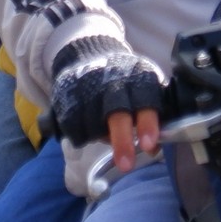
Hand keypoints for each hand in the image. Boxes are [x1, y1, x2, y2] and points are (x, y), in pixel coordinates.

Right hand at [48, 36, 166, 170]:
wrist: (88, 56)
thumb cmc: (125, 82)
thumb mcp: (144, 91)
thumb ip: (153, 117)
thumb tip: (154, 150)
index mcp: (138, 76)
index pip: (145, 100)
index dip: (147, 123)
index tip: (149, 145)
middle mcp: (112, 79)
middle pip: (117, 114)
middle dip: (122, 141)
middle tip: (127, 165)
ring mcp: (86, 87)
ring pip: (94, 126)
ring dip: (100, 137)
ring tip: (104, 129)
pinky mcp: (66, 96)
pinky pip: (75, 129)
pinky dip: (83, 135)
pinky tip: (88, 125)